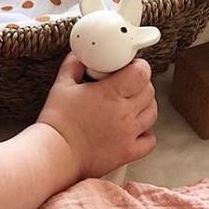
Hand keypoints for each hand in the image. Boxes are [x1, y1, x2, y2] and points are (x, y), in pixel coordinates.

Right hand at [38, 53, 157, 179]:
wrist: (55, 153)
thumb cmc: (57, 121)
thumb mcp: (62, 85)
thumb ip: (73, 65)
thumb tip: (80, 55)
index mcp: (110, 93)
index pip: (141, 73)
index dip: (139, 67)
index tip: (131, 67)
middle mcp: (124, 112)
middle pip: (149, 91)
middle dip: (141, 84)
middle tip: (127, 84)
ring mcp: (128, 134)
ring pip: (152, 113)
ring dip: (145, 105)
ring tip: (131, 104)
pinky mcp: (128, 152)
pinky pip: (150, 140)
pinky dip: (146, 133)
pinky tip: (134, 129)